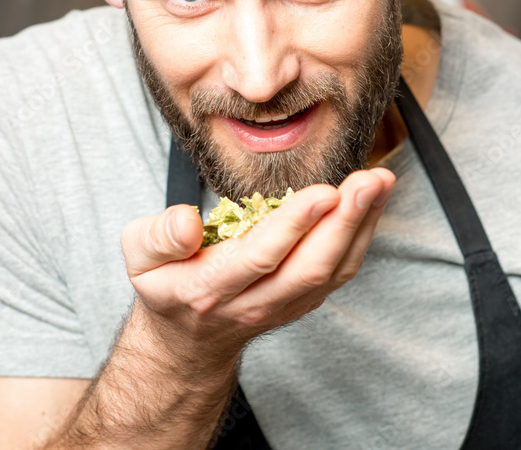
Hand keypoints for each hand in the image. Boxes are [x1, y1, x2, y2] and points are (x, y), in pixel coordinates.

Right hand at [121, 168, 395, 363]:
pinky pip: (340, 271)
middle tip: (370, 181)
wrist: (188, 338)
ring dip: (362, 225)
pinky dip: (362, 235)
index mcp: (208, 288)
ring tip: (380, 182)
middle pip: (310, 268)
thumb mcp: (140, 256)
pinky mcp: (305, 300)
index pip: (259, 258)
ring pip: (332, 271)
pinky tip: (373, 200)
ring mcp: (285, 306)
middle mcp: (253, 302)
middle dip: (345, 222)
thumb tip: (188, 221)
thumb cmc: (165, 281)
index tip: (323, 192)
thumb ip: (157, 236)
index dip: (294, 226)